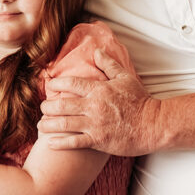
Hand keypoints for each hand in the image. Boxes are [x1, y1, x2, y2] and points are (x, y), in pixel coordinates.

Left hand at [38, 48, 156, 155]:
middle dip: (47, 106)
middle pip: (62, 105)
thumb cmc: (140, 101)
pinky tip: (49, 143)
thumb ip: (109, 64)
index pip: (71, 84)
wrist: (153, 125)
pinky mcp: (98, 141)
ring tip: (40, 124)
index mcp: (99, 90)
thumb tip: (96, 50)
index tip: (49, 85)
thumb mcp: (125, 77)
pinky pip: (74, 142)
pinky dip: (60, 143)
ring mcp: (95, 124)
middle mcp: (93, 106)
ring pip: (64, 124)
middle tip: (42, 107)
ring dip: (48, 124)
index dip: (56, 84)